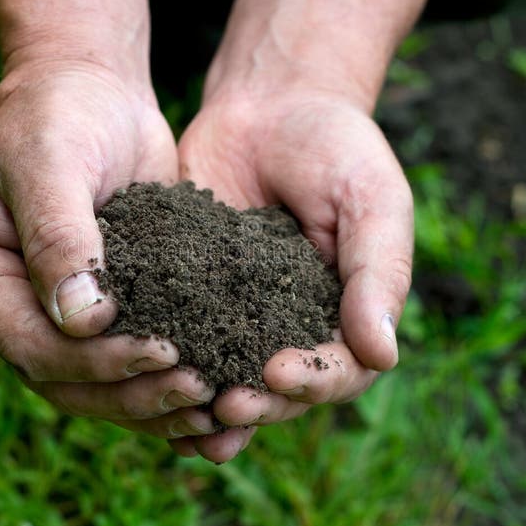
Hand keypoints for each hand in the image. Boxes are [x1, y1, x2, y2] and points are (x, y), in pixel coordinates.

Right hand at [0, 62, 217, 440]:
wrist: (92, 94)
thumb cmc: (58, 115)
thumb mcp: (50, 161)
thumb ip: (59, 236)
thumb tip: (83, 321)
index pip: (28, 345)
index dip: (92, 362)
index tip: (159, 351)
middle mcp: (13, 308)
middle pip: (65, 381)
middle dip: (132, 392)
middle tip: (198, 387)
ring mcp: (59, 316)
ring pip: (100, 387)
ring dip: (154, 402)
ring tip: (214, 402)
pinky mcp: (107, 310)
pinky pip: (130, 363)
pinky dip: (167, 382)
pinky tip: (216, 391)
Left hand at [176, 84, 413, 462]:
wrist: (270, 105)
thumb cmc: (337, 148)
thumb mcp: (372, 201)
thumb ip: (378, 273)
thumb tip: (382, 356)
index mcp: (347, 314)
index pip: (342, 370)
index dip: (313, 381)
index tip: (277, 370)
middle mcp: (294, 326)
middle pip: (282, 390)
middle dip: (258, 403)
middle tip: (225, 405)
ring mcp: (241, 314)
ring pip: (230, 377)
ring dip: (210, 405)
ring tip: (185, 420)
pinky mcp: (192, 294)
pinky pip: (182, 339)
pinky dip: (167, 367)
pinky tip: (143, 381)